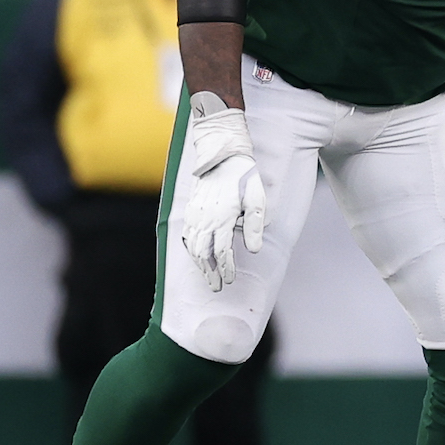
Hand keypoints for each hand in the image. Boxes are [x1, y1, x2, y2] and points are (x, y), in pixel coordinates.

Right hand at [175, 91, 265, 290]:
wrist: (222, 157)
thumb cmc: (244, 178)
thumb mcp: (257, 200)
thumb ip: (255, 226)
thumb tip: (254, 250)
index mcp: (222, 217)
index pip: (221, 251)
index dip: (225, 268)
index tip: (230, 280)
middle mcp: (204, 218)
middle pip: (203, 253)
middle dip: (210, 272)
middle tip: (217, 288)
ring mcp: (194, 214)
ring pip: (193, 247)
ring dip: (200, 265)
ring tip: (208, 277)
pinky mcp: (189, 210)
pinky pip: (187, 236)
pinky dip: (191, 250)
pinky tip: (197, 258)